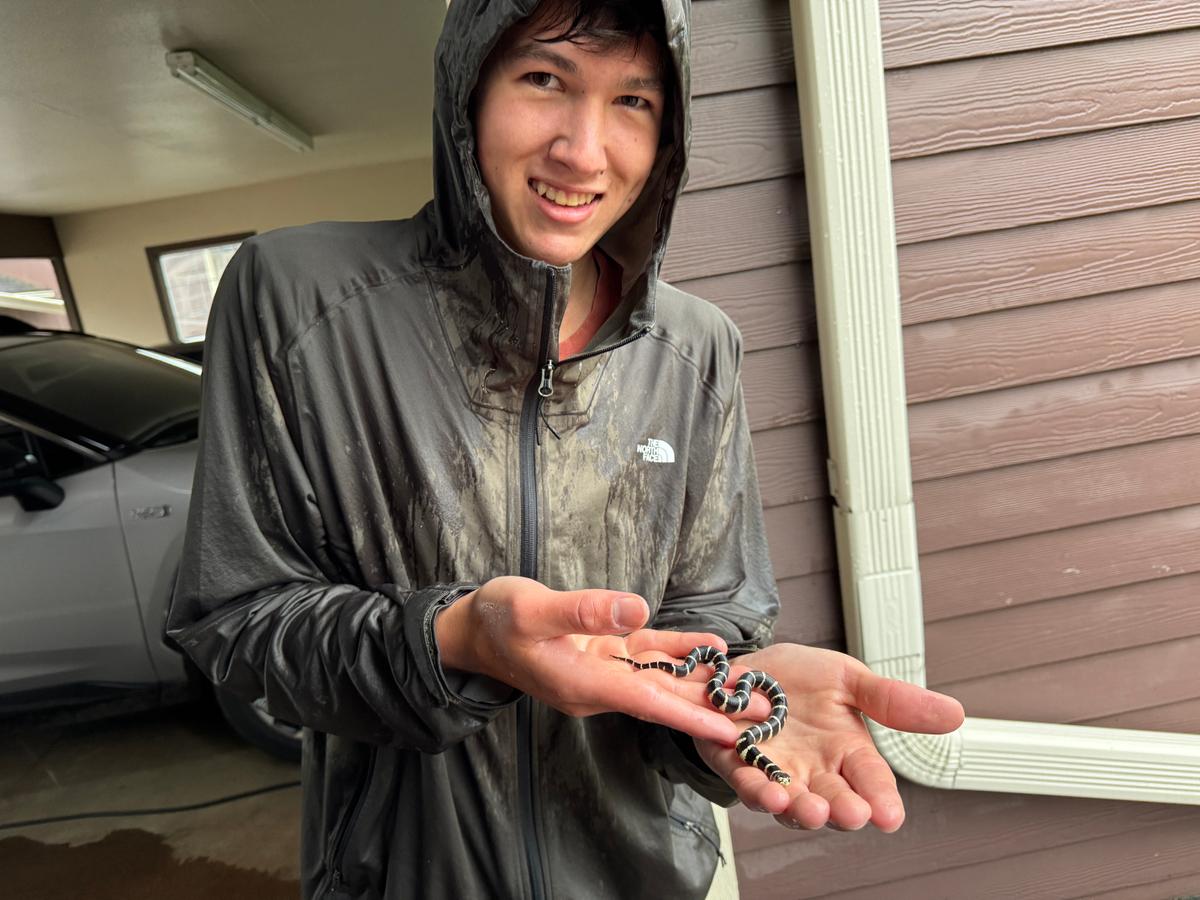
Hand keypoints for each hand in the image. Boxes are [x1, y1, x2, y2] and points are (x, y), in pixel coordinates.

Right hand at [435, 576, 742, 743]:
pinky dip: (678, 651)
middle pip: (664, 698)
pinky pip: (648, 655)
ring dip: (703, 682)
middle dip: (711, 706)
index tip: (728, 731)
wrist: (472, 629)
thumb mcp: (533, 609)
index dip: (688, 715)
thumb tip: (637, 608)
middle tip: (763, 711)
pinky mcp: (604, 653)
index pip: (646, 702)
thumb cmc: (496, 620)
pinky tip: (710, 647)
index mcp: (581, 682)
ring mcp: (603, 671)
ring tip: (750, 687)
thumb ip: (584, 610)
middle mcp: (598, 685)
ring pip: (661, 679)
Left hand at [693, 643, 964, 831]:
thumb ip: (892, 700)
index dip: (882, 800)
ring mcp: (775, 772)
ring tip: (810, 811)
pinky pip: (745, 782)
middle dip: (843, 810)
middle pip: (834, 800)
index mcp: (848, 753)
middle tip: (854, 814)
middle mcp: (815, 772)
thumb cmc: (800, 678)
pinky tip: (767, 792)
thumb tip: (954, 712)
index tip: (891, 816)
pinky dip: (755, 790)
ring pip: (790, 802)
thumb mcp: (849, 679)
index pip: (872, 782)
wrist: (746, 667)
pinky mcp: (737, 762)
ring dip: (799, 810)